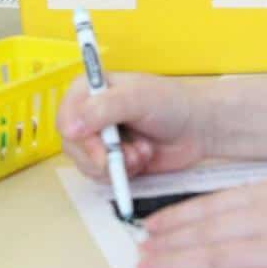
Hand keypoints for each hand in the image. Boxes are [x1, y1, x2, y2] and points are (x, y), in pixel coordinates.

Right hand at [56, 72, 208, 179]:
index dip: (77, 133)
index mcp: (90, 90)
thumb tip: (70, 128)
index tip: (98, 145)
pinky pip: (101, 177)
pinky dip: (122, 175)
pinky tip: (142, 161)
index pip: (66, 114)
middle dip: (100, 155)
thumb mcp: (138, 99)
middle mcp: (90, 114)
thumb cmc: (172, 104)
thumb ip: (103, 109)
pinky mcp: (112, 161)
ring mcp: (101, 139)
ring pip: (86, 164)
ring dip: (115, 166)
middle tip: (125, 156)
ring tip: (142, 154)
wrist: (199, 129)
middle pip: (72, 144)